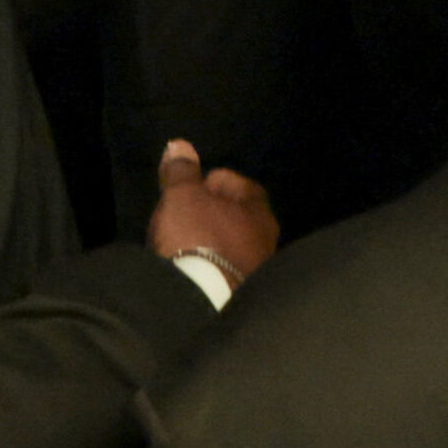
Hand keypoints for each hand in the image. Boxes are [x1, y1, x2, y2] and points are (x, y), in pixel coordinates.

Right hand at [148, 140, 278, 286]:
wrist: (203, 301)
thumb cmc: (198, 237)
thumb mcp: (182, 196)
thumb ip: (182, 171)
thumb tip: (181, 145)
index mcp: (258, 212)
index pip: (241, 185)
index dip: (214, 181)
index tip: (191, 186)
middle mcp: (266, 241)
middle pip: (238, 218)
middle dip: (213, 213)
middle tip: (186, 213)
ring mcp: (257, 273)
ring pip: (233, 247)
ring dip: (213, 242)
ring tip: (185, 243)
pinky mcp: (243, 299)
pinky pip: (225, 271)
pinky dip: (210, 266)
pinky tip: (192, 269)